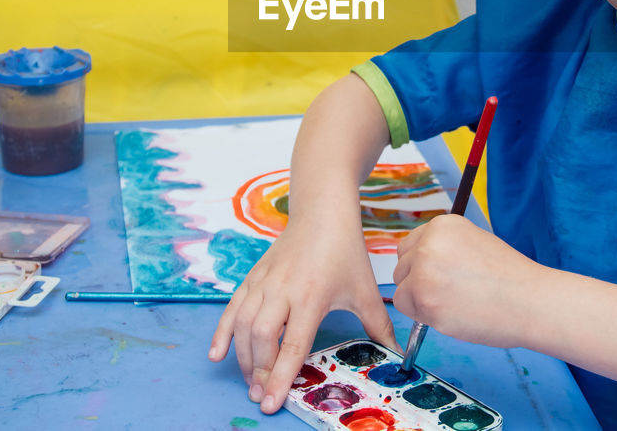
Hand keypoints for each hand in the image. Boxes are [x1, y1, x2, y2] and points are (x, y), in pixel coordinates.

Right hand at [209, 215, 397, 413]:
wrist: (322, 212)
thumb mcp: (366, 290)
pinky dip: (223, 332)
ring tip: (249, 380)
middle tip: (260, 394)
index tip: (270, 403)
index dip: (280, 377)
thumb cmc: (344, 250)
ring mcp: (264, 282)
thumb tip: (398, 355)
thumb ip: (379, 326)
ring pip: (244, 324)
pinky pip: (233, 308)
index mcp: (311, 297)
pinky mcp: (253, 276)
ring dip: (242, 356)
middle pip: (263, 338)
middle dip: (258, 370)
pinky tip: (218, 353)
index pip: (293, 345)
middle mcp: (283, 290)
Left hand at [391, 214, 539, 348]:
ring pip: (402, 290)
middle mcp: (429, 243)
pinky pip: (409, 311)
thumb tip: (419, 263)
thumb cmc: (509, 278)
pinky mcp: (424, 300)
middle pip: (401, 267)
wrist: (530, 301)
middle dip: (418, 283)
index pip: (411, 245)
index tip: (441, 277)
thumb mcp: (474, 243)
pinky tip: (453, 314)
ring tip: (455, 304)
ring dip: (421, 302)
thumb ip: (444, 248)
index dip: (423, 266)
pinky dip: (425, 317)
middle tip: (450, 294)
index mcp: (443, 225)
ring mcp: (424, 271)